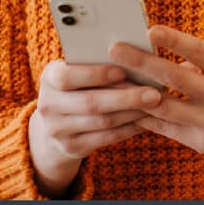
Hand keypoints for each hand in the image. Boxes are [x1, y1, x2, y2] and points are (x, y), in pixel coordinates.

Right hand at [28, 60, 161, 197]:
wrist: (53, 125)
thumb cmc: (75, 86)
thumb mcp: (74, 71)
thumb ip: (94, 63)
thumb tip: (133, 56)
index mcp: (48, 78)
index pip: (67, 77)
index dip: (95, 75)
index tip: (123, 71)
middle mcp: (48, 106)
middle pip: (90, 103)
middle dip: (125, 98)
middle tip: (154, 93)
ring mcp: (58, 131)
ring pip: (102, 122)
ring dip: (132, 113)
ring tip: (155, 104)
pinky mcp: (72, 148)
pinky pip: (106, 138)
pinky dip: (129, 128)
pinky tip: (146, 119)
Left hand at [110, 25, 203, 189]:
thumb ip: (202, 64)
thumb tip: (161, 58)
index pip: (199, 50)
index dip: (174, 39)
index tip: (149, 29)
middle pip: (175, 77)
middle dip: (142, 62)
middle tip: (115, 50)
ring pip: (165, 106)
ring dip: (135, 93)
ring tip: (112, 82)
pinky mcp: (203, 143)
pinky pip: (166, 128)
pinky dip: (145, 117)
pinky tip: (127, 107)